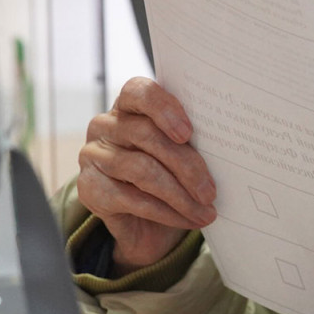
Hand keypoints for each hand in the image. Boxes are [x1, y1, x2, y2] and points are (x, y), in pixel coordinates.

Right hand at [77, 77, 217, 273]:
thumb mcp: (179, 154)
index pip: (138, 91)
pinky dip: (167, 212)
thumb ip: (190, 143)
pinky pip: (133, 199)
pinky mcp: (89, 188)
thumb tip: (225, 149)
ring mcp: (93, 156)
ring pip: (142, 170)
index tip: (188, 132)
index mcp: (129, 107)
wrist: (142, 223)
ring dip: (180, 195)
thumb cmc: (168, 175)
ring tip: (206, 211)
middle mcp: (105, 125)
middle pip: (147, 136)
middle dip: (187, 166)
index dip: (164, 108)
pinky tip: (188, 220)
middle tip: (211, 191)